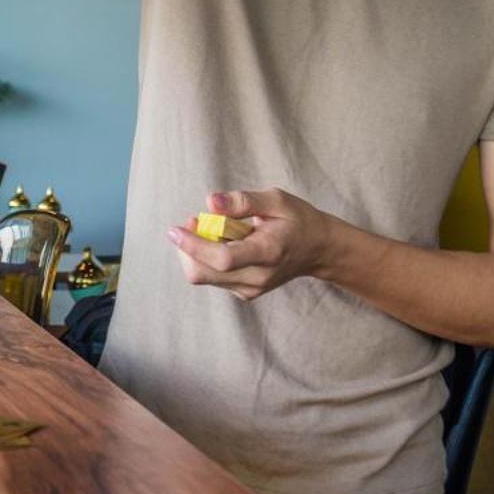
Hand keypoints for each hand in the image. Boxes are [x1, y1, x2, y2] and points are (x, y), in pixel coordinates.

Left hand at [165, 188, 333, 302]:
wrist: (318, 250)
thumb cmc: (297, 220)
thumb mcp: (276, 200)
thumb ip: (243, 201)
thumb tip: (210, 202)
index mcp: (268, 252)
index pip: (222, 258)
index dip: (194, 245)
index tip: (176, 229)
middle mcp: (257, 277)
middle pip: (203, 272)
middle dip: (188, 247)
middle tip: (194, 220)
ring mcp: (250, 289)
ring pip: (203, 276)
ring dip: (195, 251)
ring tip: (211, 227)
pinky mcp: (245, 293)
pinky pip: (212, 277)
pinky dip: (206, 258)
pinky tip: (221, 241)